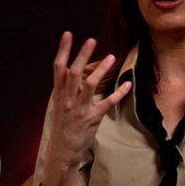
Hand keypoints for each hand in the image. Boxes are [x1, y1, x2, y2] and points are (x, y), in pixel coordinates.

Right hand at [40, 32, 131, 185]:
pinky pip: (106, 103)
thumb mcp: (59, 105)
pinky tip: (127, 85)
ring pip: (89, 85)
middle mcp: (67, 98)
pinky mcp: (92, 118)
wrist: (62, 151)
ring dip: (100, 70)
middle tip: (91, 40)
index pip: (58, 67)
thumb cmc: (62, 126)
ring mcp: (79, 108)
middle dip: (82, 55)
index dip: (63, 50)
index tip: (68, 34)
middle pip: (73, 72)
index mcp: (58, 93)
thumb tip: (71, 70)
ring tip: (111, 57)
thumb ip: (65, 88)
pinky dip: (118, 93)